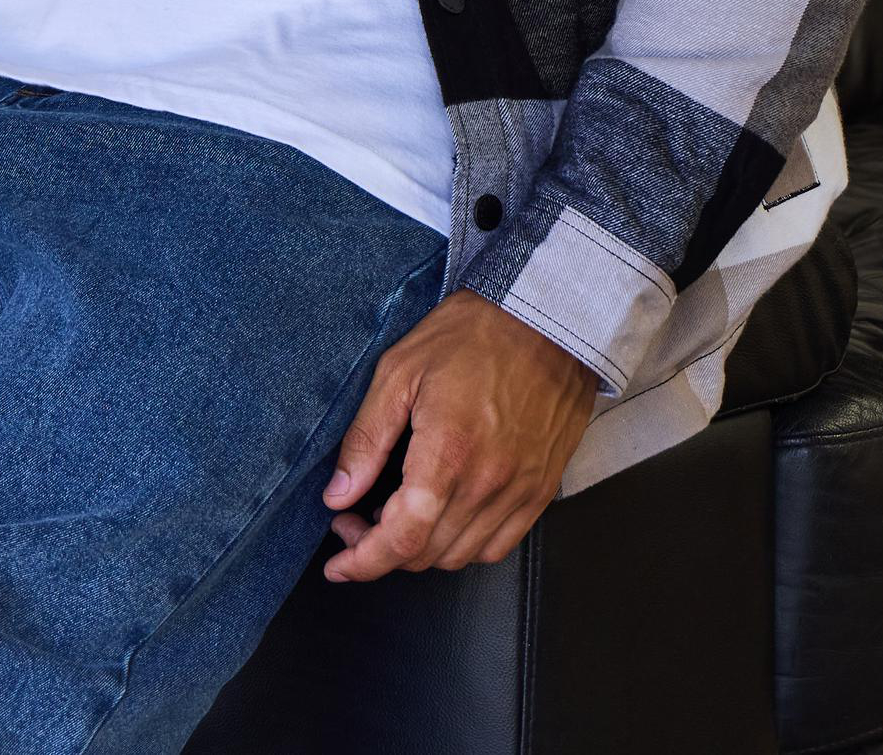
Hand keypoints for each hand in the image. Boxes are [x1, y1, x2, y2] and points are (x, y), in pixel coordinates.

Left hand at [319, 289, 598, 580]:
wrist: (544, 318)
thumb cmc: (472, 335)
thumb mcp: (400, 371)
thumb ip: (367, 439)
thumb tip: (338, 494)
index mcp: (448, 452)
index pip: (402, 538)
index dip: (363, 561)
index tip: (337, 564)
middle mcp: (488, 482)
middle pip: (426, 554)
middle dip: (379, 549)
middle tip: (355, 515)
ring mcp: (520, 491)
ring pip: (459, 556)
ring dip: (419, 549)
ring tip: (396, 512)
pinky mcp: (541, 490)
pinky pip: (497, 546)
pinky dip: (462, 545)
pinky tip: (442, 516)